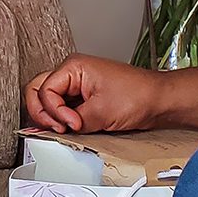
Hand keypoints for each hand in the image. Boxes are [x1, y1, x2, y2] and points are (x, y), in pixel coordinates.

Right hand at [25, 54, 169, 133]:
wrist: (160, 100)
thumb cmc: (138, 96)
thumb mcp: (102, 112)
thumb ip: (76, 121)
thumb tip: (61, 130)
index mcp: (73, 67)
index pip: (44, 91)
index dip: (54, 112)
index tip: (71, 125)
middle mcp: (72, 73)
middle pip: (37, 90)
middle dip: (42, 112)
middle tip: (55, 128)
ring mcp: (77, 85)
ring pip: (47, 99)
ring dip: (51, 116)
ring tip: (64, 129)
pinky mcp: (83, 97)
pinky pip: (63, 107)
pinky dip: (62, 119)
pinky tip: (71, 128)